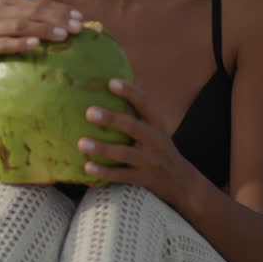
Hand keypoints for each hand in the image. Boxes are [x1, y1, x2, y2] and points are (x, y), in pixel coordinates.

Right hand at [0, 0, 84, 93]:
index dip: (61, 8)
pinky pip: (2, 43)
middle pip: (32, 10)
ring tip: (62, 36)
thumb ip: (34, 25)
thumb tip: (68, 29)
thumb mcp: (13, 31)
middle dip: (57, 18)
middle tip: (77, 28)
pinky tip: (35, 45)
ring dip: (43, 29)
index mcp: (8, 3)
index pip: (39, 2)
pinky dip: (19, 43)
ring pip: (19, 24)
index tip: (81, 19)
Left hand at [77, 79, 198, 207]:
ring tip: (81, 143)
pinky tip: (87, 167)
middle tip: (89, 112)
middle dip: (112, 119)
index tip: (111, 82)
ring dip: (102, 148)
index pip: (145, 103)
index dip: (130, 92)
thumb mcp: (155, 128)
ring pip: (125, 154)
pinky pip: (122, 176)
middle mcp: (155, 140)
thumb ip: (138, 110)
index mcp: (157, 124)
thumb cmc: (159, 147)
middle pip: (134, 127)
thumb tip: (113, 79)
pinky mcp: (143, 179)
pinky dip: (104, 172)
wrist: (181, 181)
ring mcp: (150, 161)